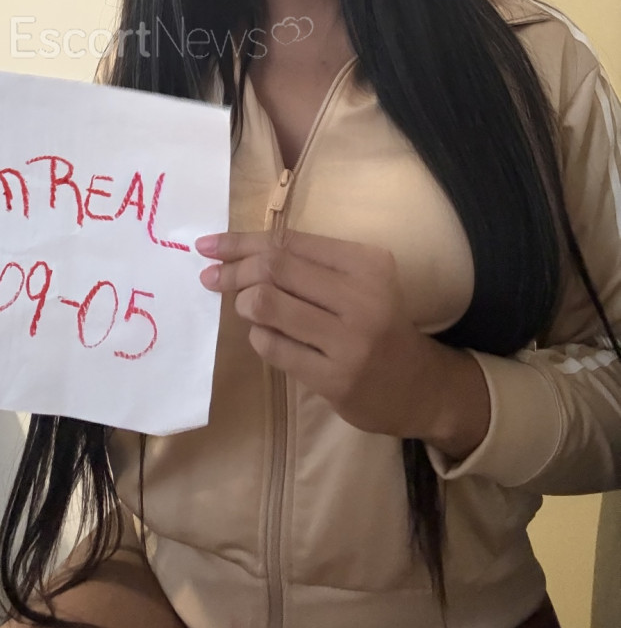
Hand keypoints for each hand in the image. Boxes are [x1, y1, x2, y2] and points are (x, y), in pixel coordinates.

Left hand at [196, 229, 489, 458]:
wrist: (420, 386)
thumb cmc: (378, 322)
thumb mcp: (358, 280)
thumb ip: (308, 263)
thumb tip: (238, 250)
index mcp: (366, 263)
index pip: (289, 242)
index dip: (241, 241)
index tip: (208, 245)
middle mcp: (362, 297)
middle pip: (274, 268)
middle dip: (233, 270)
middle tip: (210, 276)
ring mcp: (349, 341)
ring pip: (268, 305)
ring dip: (244, 303)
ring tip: (245, 306)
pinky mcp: (335, 379)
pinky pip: (275, 348)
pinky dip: (259, 336)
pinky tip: (265, 335)